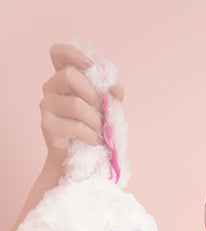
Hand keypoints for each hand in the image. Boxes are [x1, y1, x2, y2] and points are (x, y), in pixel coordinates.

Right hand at [40, 44, 123, 170]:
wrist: (81, 159)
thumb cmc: (93, 129)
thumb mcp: (106, 108)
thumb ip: (111, 94)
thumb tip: (115, 88)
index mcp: (63, 78)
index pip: (58, 53)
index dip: (72, 53)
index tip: (90, 65)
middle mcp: (51, 88)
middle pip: (68, 76)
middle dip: (91, 94)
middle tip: (100, 110)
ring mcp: (46, 106)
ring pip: (76, 105)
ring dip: (95, 120)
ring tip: (100, 130)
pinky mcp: (48, 126)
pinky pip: (76, 126)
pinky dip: (91, 135)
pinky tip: (95, 140)